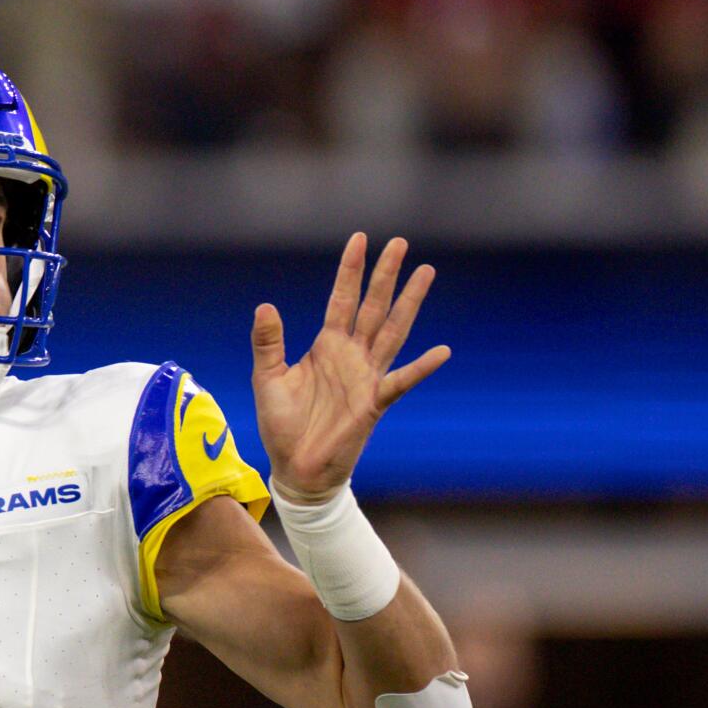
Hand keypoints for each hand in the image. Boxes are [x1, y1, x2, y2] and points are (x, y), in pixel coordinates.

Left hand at [252, 234, 450, 501]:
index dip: (350, 270)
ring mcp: (366, 376)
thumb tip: (265, 306)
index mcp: (326, 345)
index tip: (361, 239)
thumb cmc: (282, 424)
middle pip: (373, 306)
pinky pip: (401, 381)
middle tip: (401, 243)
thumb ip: (269, 343)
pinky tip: (442, 352)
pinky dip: (421, 367)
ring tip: (426, 273)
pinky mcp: (374, 402)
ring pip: (392, 331)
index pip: (341, 298)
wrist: (295, 467)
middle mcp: (350, 354)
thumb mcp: (268, 378)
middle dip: (386, 275)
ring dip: (409, 303)